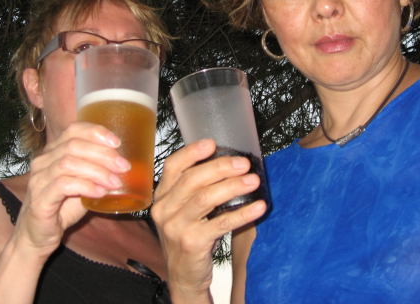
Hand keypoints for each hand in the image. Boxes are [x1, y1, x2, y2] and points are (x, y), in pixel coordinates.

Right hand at [12, 122, 129, 258]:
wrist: (38, 235)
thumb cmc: (62, 206)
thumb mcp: (83, 183)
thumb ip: (97, 171)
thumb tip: (125, 164)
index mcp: (53, 152)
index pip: (73, 130)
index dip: (96, 132)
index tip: (117, 143)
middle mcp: (43, 161)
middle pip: (73, 145)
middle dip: (103, 154)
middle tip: (123, 166)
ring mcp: (38, 179)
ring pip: (68, 163)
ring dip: (97, 171)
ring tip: (115, 182)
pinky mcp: (39, 199)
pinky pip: (63, 185)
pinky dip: (86, 186)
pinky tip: (100, 193)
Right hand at [151, 139, 266, 299]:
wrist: (184, 275)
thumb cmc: (188, 237)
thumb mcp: (182, 211)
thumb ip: (194, 189)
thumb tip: (228, 164)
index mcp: (162, 196)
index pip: (172, 166)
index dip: (192, 152)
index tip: (213, 143)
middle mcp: (164, 210)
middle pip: (192, 179)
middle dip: (221, 167)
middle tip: (243, 163)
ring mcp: (176, 227)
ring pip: (206, 198)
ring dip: (233, 186)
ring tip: (253, 180)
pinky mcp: (192, 243)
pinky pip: (221, 223)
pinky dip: (242, 213)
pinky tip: (258, 207)